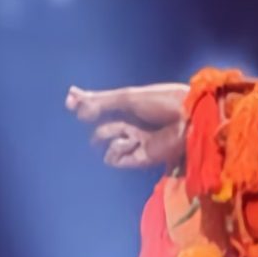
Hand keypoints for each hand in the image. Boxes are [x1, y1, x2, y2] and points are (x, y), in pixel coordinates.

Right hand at [67, 81, 189, 171]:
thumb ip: (101, 102)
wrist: (188, 119)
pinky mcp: (140, 158)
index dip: (83, 103)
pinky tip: (131, 140)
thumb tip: (74, 107)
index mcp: (132, 105)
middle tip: (82, 111)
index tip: (69, 99)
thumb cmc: (163, 102)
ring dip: (107, 134)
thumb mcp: (128, 97)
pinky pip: (113, 158)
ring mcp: (136, 140)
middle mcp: (131, 122)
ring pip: (103, 141)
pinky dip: (117, 149)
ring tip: (125, 130)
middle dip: (88, 116)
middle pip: (98, 123)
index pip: (101, 105)